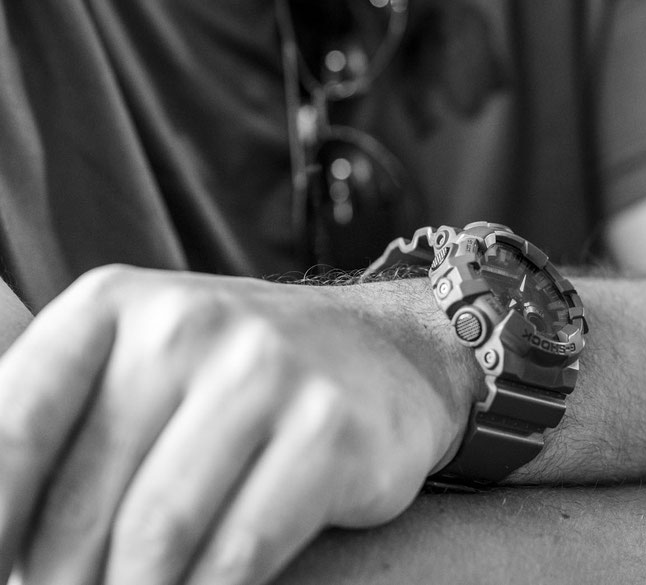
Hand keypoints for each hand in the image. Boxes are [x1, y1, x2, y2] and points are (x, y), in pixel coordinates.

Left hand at [0, 265, 468, 584]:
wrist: (391, 350)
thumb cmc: (237, 378)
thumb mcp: (140, 365)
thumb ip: (56, 422)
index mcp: (113, 304)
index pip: (11, 427)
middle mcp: (187, 323)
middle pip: (79, 504)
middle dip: (61, 583)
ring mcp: (266, 370)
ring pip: (156, 536)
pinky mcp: (330, 428)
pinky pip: (240, 550)